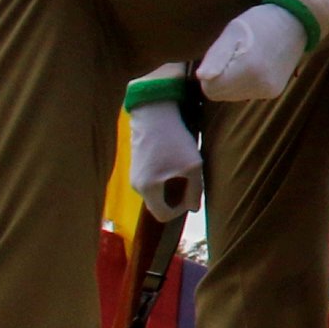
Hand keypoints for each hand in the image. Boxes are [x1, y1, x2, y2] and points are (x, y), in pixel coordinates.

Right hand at [124, 66, 201, 220]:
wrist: (154, 112)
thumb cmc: (175, 139)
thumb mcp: (193, 166)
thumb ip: (195, 191)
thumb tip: (193, 208)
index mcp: (148, 189)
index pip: (162, 215)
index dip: (180, 211)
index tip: (192, 194)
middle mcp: (136, 185)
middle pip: (158, 205)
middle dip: (176, 199)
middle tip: (191, 182)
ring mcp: (133, 175)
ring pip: (155, 192)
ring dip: (171, 187)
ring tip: (184, 169)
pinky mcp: (136, 164)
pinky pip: (151, 181)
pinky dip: (164, 178)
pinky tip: (175, 162)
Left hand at [198, 0, 328, 101]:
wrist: (297, 21)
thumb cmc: (261, 22)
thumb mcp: (233, 32)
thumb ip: (216, 57)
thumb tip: (200, 77)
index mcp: (247, 71)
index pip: (210, 89)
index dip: (211, 72)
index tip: (224, 54)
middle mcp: (259, 87)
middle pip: (221, 94)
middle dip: (222, 77)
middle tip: (235, 53)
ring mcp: (269, 92)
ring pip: (233, 95)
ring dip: (233, 80)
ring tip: (247, 57)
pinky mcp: (274, 92)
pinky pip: (247, 93)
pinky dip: (245, 82)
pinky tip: (256, 64)